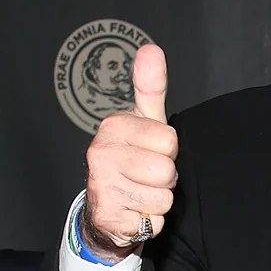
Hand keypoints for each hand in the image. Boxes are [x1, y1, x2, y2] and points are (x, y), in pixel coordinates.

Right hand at [79, 44, 178, 262]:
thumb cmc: (133, 156)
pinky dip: (150, 220)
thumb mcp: (145, 120)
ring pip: (162, 197)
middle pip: (167, 170)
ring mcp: (101, 187)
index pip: (170, 140)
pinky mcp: (107, 218)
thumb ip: (151, 86)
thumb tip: (151, 49)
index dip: (168, 149)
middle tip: (147, 174)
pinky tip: (134, 210)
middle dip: (165, 176)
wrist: (107, 205)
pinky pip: (153, 220)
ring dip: (158, 199)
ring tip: (141, 191)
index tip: (151, 149)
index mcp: (113, 127)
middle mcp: (100, 154)